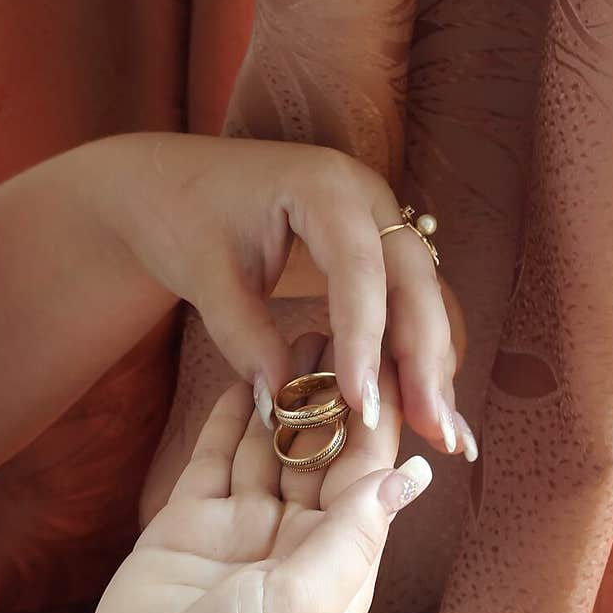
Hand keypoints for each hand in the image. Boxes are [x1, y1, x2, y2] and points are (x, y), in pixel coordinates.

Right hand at [56, 337, 430, 612]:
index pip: (366, 478)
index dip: (376, 419)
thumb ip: (354, 533)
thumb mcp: (305, 608)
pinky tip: (244, 376)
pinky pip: (215, 462)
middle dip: (329, 397)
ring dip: (283, 399)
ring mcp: (238, 536)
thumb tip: (413, 474)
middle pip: (319, 456)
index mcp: (338, 569)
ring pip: (269, 451)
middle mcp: (294, 547)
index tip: (386, 357)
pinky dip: (229, 421)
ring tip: (293, 331)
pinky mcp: (185, 530)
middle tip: (334, 323)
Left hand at [82, 133, 473, 458]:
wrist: (168, 179)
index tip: (363, 404)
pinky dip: (415, 352)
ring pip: (421, 295)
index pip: (359, 269)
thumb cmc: (182, 217)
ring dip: (432, 364)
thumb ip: (244, 338)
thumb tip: (284, 407)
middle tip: (435, 430)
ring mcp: (377, 220)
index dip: (365, 341)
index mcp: (322, 187)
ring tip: (444, 433)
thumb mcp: (205, 278)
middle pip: (413, 281)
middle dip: (425, 359)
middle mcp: (365, 197)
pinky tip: (425, 405)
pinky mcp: (375, 248)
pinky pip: (405, 301)